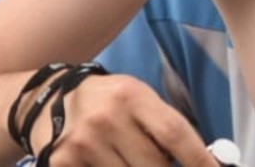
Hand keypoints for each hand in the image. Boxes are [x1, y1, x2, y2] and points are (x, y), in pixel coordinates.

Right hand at [31, 73, 219, 166]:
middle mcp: (106, 118)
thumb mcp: (137, 98)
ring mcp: (83, 144)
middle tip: (161, 163)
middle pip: (155, 166)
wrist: (48, 99)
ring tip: (132, 159)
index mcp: (132, 95)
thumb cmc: (107, 101)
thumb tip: (206, 161)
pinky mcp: (62, 164)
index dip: (200, 160)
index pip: (174, 133)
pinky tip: (110, 162)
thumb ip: (164, 126)